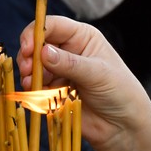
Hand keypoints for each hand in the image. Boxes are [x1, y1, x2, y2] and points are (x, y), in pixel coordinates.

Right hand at [17, 16, 150, 150]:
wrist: (122, 125)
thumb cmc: (120, 92)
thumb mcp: (98, 74)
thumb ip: (70, 63)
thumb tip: (43, 51)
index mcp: (82, 37)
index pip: (52, 25)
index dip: (36, 33)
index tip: (28, 48)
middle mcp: (68, 50)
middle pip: (36, 44)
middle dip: (28, 55)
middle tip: (28, 70)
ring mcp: (59, 70)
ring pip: (32, 65)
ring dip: (28, 74)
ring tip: (32, 84)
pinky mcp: (53, 90)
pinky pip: (34, 86)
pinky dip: (32, 89)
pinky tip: (38, 95)